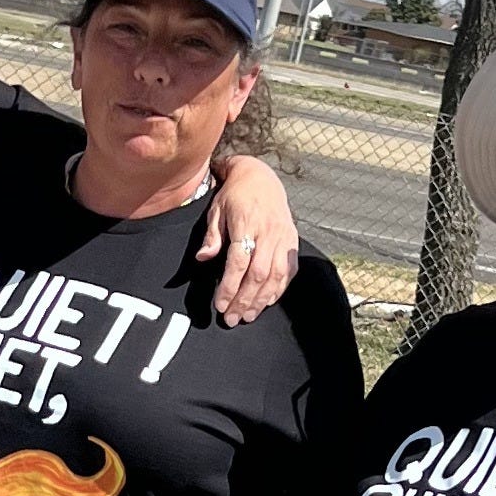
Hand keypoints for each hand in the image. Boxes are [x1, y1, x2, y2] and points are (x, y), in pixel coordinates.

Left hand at [199, 155, 299, 324]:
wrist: (260, 176)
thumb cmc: (234, 195)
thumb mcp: (216, 211)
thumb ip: (212, 236)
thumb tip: (202, 258)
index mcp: (246, 224)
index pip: (238, 262)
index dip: (229, 286)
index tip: (220, 305)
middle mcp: (268, 232)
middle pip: (258, 274)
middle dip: (244, 299)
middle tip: (232, 318)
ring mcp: (284, 237)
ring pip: (275, 275)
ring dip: (261, 299)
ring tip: (248, 315)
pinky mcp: (292, 241)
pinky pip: (289, 270)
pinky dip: (279, 288)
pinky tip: (267, 301)